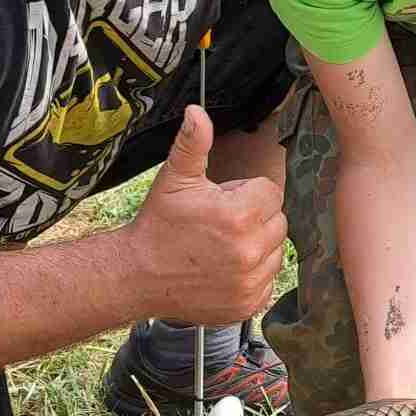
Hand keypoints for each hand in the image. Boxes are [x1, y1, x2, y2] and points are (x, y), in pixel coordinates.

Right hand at [127, 106, 286, 323]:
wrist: (137, 275)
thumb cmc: (159, 224)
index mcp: (239, 215)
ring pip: (275, 252)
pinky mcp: (247, 304)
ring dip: (256, 247)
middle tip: (220, 224)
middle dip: (254, 219)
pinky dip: (252, 276)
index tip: (221, 202)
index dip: (246, 193)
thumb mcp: (174, 179)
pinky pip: (268, 281)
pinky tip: (225, 270)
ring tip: (222, 247)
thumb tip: (197, 111)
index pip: (270, 193)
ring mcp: (249, 282)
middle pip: (277, 222)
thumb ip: (193, 143)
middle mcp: (250, 251)